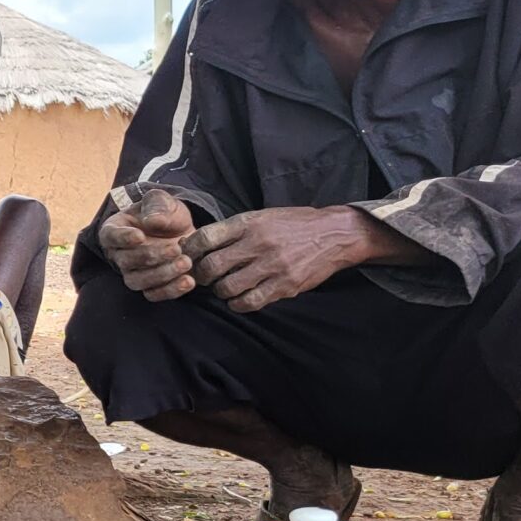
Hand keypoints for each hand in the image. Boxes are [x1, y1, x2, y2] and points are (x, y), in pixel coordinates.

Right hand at [97, 188, 195, 299]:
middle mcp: (119, 255)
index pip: (111, 236)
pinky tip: (189, 280)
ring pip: (138, 281)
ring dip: (162, 275)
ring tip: (186, 263)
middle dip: (151, 256)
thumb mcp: (163, 201)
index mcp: (115, 230)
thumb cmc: (164, 214)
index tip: (140, 236)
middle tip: (176, 249)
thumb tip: (152, 221)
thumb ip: (157, 206)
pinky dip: (171, 290)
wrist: (181, 231)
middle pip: (126, 261)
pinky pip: (153, 295)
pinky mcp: (150, 287)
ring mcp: (133, 273)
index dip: (123, 238)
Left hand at [182, 206, 364, 313]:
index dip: (189, 251)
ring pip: (227, 288)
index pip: (205, 238)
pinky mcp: (285, 285)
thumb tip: (199, 245)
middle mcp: (258, 244)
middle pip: (211, 266)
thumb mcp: (262, 217)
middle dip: (200, 276)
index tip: (186, 257)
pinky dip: (238, 304)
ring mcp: (272, 266)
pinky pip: (250, 302)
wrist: (334, 234)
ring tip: (223, 288)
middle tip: (203, 278)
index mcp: (249, 224)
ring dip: (220, 291)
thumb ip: (233, 230)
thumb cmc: (293, 225)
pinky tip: (239, 299)